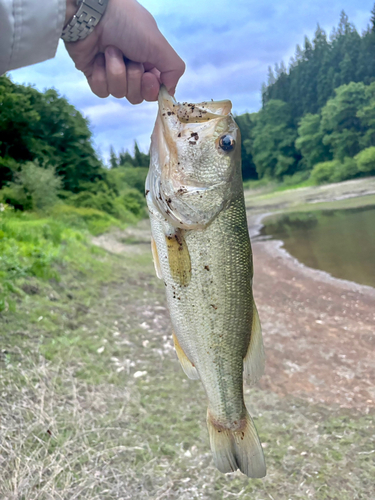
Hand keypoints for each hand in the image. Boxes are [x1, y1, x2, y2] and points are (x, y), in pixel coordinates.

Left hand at [64, 0, 184, 102]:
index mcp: (149, 61)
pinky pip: (101, 91)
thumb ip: (173, 69)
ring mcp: (112, 73)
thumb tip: (170, 91)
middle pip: (137, 96)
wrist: (92, 14)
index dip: (151, 88)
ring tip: (110, 50)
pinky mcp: (94, 75)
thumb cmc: (127, 23)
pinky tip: (98, 58)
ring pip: (119, 93)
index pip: (154, 91)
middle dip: (133, 79)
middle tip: (130, 60)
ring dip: (115, 71)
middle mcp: (132, 68)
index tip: (148, 76)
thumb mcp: (159, 44)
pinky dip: (100, 75)